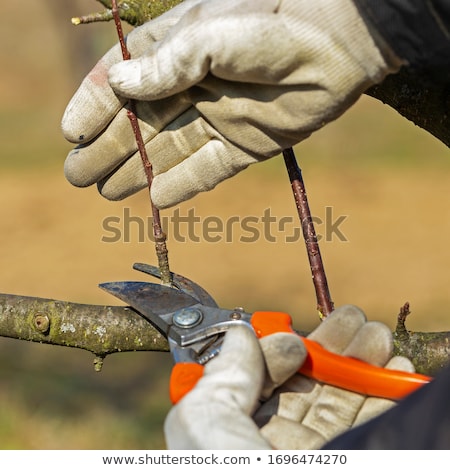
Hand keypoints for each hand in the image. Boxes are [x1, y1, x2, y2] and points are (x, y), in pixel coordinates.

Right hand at [62, 0, 402, 208]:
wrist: (342, 45)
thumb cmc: (277, 23)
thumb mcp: (216, 33)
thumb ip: (170, 63)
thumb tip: (119, 83)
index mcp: (178, 49)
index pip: (122, 79)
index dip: (93, 105)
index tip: (71, 133)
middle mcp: (193, 86)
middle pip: (139, 123)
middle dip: (107, 149)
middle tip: (78, 176)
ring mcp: (219, 118)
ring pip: (167, 151)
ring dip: (136, 172)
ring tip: (104, 192)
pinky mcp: (247, 144)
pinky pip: (207, 170)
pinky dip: (182, 185)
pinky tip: (155, 199)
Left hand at [164, 305, 414, 448]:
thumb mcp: (205, 425)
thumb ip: (221, 377)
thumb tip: (240, 332)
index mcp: (240, 445)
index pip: (262, 391)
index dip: (277, 357)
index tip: (295, 337)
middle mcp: (282, 456)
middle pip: (310, 392)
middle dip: (333, 351)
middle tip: (354, 320)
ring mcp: (326, 458)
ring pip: (346, 404)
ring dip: (365, 365)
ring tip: (378, 336)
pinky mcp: (364, 456)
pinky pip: (378, 424)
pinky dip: (390, 394)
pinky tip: (398, 370)